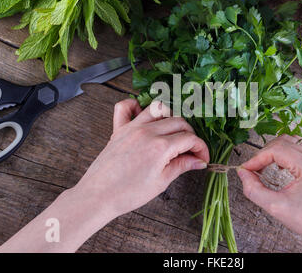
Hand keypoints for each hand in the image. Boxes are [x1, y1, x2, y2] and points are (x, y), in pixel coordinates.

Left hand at [74, 99, 209, 217]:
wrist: (99, 196)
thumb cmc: (128, 194)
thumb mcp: (161, 182)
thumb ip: (181, 166)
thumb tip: (198, 161)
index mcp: (161, 146)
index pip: (189, 138)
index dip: (201, 148)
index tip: (202, 158)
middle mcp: (148, 131)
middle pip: (178, 121)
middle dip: (190, 135)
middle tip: (190, 150)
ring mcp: (132, 127)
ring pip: (158, 109)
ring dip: (171, 117)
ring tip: (173, 133)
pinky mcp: (118, 129)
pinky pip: (125, 107)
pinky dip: (135, 105)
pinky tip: (143, 115)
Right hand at [237, 135, 301, 252]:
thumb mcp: (275, 207)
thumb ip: (253, 189)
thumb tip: (242, 173)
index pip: (276, 150)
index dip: (257, 158)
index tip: (246, 170)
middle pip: (282, 142)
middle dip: (264, 154)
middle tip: (253, 170)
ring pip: (290, 141)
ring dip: (273, 152)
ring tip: (263, 168)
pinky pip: (298, 147)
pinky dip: (284, 153)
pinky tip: (278, 167)